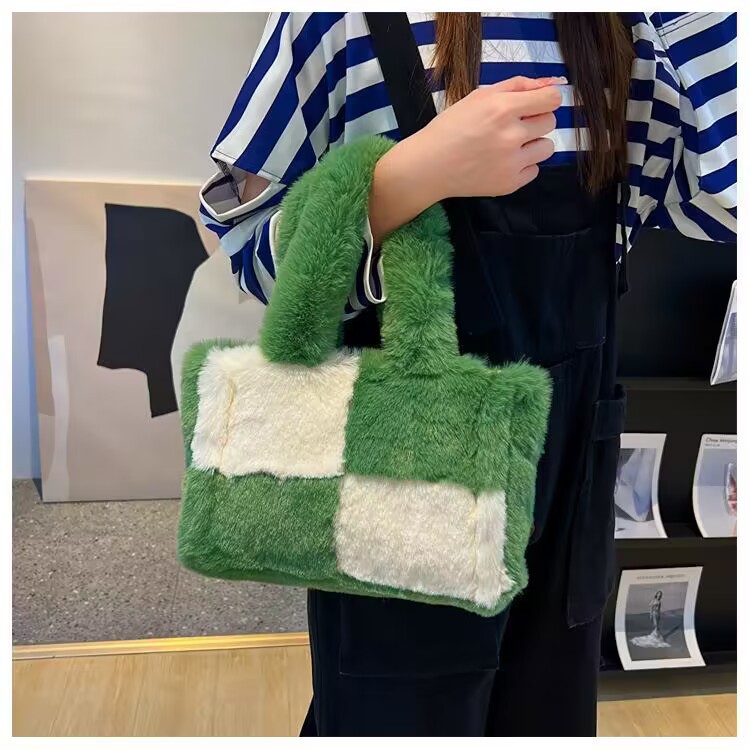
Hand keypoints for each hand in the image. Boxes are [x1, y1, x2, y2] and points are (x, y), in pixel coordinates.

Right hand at [407, 75, 564, 200]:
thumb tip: (551, 82)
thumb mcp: (479, 96)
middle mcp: (511, 136)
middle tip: (512, 126)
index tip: (536, 104)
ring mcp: (512, 163)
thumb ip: (517, 85)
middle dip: (536, 120)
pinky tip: (502, 162)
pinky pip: (534, 170)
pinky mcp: (509, 184)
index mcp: (503, 108)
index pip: (552, 99)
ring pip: (547, 148)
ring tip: (510, 146)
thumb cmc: (451, 127)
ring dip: (533, 144)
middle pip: (550, 122)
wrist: (429, 166)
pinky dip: (522, 165)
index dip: (546, 99)